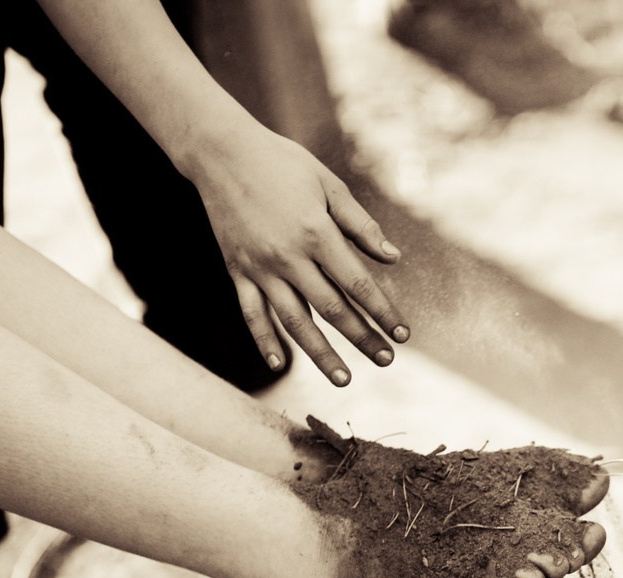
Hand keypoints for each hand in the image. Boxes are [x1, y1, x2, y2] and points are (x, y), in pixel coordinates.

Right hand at [188, 126, 408, 384]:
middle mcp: (287, 257)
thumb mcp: (328, 184)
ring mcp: (259, 268)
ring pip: (294, 321)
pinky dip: (264, 341)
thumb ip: (360, 225)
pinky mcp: (237, 271)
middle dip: (361, 337)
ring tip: (344, 380)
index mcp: (315, 233)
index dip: (382, 311)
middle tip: (386, 360)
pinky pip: (252, 313)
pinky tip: (281, 364)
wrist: (220, 152)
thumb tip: (393, 258)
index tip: (402, 334)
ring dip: (320, 354)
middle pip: (331, 309)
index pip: (357, 283)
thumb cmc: (281, 163)